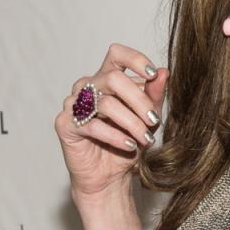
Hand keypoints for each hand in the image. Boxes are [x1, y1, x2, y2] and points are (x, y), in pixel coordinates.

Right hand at [55, 43, 168, 200]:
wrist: (111, 175)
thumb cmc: (130, 140)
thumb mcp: (148, 117)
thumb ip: (154, 95)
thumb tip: (164, 72)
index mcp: (107, 77)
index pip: (117, 55)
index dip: (135, 59)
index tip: (153, 75)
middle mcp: (88, 86)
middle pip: (114, 78)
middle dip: (139, 101)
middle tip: (154, 121)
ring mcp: (73, 104)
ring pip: (106, 103)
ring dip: (131, 122)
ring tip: (145, 138)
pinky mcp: (65, 124)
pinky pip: (92, 125)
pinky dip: (115, 136)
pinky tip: (129, 145)